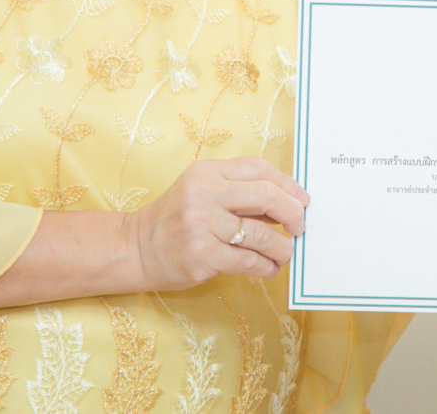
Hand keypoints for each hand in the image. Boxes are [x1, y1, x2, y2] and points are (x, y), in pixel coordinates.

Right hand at [129, 156, 309, 289]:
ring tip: (286, 253)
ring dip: (282, 247)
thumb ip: (238, 192)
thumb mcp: (201, 192)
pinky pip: (248, 261)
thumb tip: (288, 202)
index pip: (259, 168)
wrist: (135, 248)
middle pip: (266, 195)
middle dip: (292, 212)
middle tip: (300, 226)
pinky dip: (266, 266)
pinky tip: (269, 269)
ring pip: (261, 234)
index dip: (287, 183)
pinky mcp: (202, 257)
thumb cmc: (175, 219)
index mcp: (207, 172)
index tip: (301, 199)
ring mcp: (202, 226)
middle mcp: (204, 194)